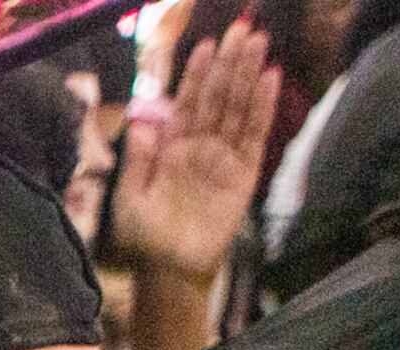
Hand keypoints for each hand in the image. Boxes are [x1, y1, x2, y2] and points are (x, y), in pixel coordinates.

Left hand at [111, 27, 275, 280]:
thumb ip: (138, 160)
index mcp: (171, 149)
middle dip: (228, 63)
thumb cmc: (146, 238)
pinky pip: (255, 134)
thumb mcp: (130, 199)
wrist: (171, 270)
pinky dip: (262, 106)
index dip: (195, 74)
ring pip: (238, 107)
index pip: (187, 102)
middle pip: (217, 96)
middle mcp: (200, 146)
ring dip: (248, 75)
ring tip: (257, 42)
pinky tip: (269, 79)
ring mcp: (224, 157)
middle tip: (241, 29)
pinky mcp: (245, 173)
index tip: (204, 45)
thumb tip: (141, 121)